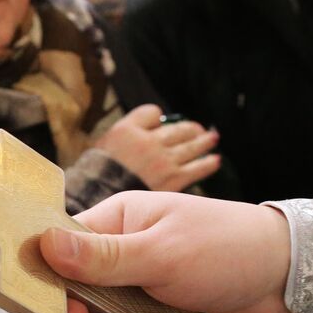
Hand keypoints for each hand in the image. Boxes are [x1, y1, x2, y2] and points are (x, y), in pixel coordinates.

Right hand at [39, 191, 294, 312]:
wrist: (287, 279)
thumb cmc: (228, 247)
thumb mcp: (163, 252)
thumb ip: (103, 257)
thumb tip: (44, 244)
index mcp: (116, 225)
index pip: (63, 258)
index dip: (61, 292)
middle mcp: (124, 260)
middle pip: (85, 310)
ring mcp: (145, 295)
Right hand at [94, 104, 219, 192]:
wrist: (99, 199)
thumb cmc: (97, 177)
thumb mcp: (102, 147)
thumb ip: (124, 136)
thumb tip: (148, 125)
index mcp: (128, 130)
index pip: (151, 113)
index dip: (156, 117)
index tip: (159, 123)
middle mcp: (148, 142)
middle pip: (177, 129)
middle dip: (188, 129)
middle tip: (198, 129)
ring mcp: (162, 160)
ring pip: (190, 145)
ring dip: (203, 141)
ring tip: (212, 138)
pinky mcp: (173, 179)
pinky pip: (197, 168)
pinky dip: (208, 163)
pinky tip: (215, 160)